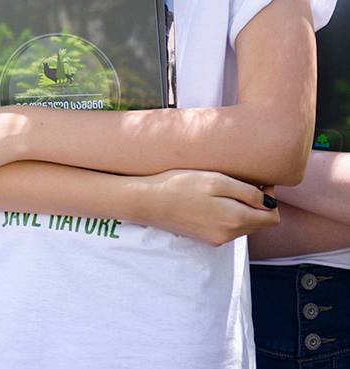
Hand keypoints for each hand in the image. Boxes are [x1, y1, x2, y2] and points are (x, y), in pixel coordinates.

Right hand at [137, 169, 278, 245]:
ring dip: (242, 210)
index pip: (272, 218)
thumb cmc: (180, 185)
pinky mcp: (205, 238)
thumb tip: (270, 202)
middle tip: (240, 184)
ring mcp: (217, 239)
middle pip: (259, 223)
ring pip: (244, 226)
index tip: (258, 182)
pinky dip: (227, 216)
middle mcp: (230, 235)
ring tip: (223, 192)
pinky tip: (210, 202)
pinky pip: (228, 229)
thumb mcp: (216, 181)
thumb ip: (247, 193)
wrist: (148, 201)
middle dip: (257, 205)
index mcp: (236, 220)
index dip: (270, 199)